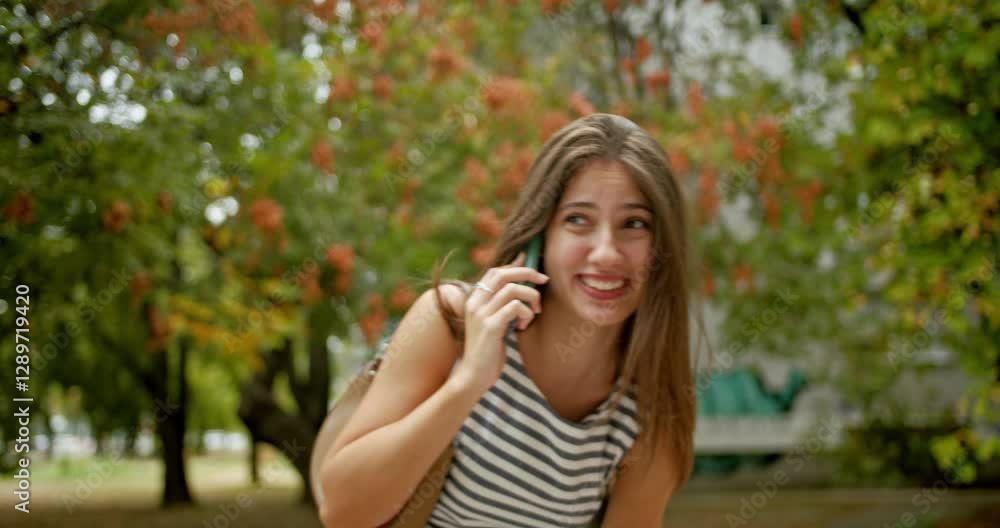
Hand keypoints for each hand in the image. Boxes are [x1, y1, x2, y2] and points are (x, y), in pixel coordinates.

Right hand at [453, 251, 547, 395]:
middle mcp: (475, 303)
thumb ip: (501, 305)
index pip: (495, 271)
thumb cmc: (486, 351)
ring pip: (512, 289)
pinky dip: (526, 313)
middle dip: (528, 273)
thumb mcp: (492, 322)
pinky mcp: (491, 326)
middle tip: (544, 281)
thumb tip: (519, 288)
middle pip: (503, 274)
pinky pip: (515, 307)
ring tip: (534, 312)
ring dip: (531, 297)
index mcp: (474, 300)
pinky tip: (524, 326)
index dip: (516, 266)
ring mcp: (481, 314)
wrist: (473, 376)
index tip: (534, 270)